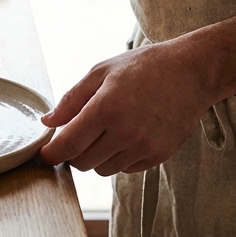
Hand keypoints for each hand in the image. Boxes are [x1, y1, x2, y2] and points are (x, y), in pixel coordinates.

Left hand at [39, 40, 217, 175]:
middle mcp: (125, 132)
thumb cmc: (143, 67)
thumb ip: (71, 99)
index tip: (44, 154)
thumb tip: (48, 122)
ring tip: (107, 130)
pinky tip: (127, 134)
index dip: (51, 154)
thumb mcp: (102, 72)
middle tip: (78, 134)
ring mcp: (144, 147)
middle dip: (73, 152)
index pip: (68, 145)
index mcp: (106, 108)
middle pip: (82, 163)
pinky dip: (119, 157)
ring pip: (103, 169)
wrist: (191, 73)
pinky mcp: (158, 156)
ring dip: (96, 156)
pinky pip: (125, 168)